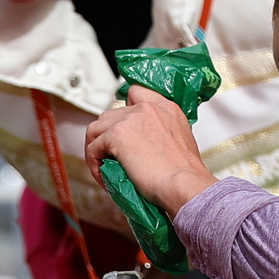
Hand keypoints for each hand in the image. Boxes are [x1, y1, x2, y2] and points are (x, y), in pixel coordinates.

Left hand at [85, 86, 217, 217]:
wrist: (184, 184)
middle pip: (111, 114)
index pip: (135, 93)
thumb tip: (148, 146)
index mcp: (165, 107)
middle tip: (109, 156)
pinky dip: (93, 164)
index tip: (121, 129)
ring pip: (96, 129)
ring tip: (102, 167)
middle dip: (106, 135)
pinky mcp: (116, 134)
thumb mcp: (182, 141)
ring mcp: (130, 119)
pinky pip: (93, 148)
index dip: (123, 113)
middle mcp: (147, 107)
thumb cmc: (186, 174)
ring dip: (95, 149)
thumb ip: (164, 134)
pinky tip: (103, 178)